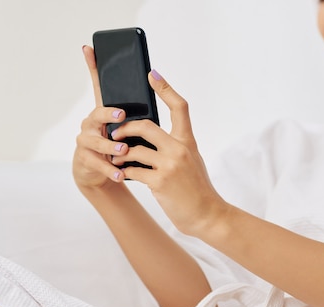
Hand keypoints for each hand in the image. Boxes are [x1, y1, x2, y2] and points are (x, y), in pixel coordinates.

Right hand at [72, 46, 129, 189]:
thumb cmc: (120, 148)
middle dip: (108, 114)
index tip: (90, 49)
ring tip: (124, 152)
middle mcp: (92, 123)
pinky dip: (109, 170)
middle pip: (97, 113)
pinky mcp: (85, 160)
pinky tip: (120, 174)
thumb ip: (141, 115)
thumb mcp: (132, 130)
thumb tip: (158, 92)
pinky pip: (96, 164)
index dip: (92, 66)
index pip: (98, 84)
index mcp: (105, 112)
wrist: (102, 173)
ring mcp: (86, 141)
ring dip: (110, 146)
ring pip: (95, 141)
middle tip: (122, 115)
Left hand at [111, 70, 227, 236]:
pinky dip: (125, 172)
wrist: (207, 215)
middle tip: (115, 134)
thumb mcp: (192, 161)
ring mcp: (170, 165)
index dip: (165, 88)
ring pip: (135, 149)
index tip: (152, 74)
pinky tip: (122, 174)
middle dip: (126, 128)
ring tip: (116, 159)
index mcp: (188, 141)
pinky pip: (133, 171)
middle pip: (146, 125)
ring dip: (120, 154)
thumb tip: (152, 138)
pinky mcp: (160, 182)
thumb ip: (176, 147)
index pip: (179, 107)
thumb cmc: (197, 189)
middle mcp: (179, 149)